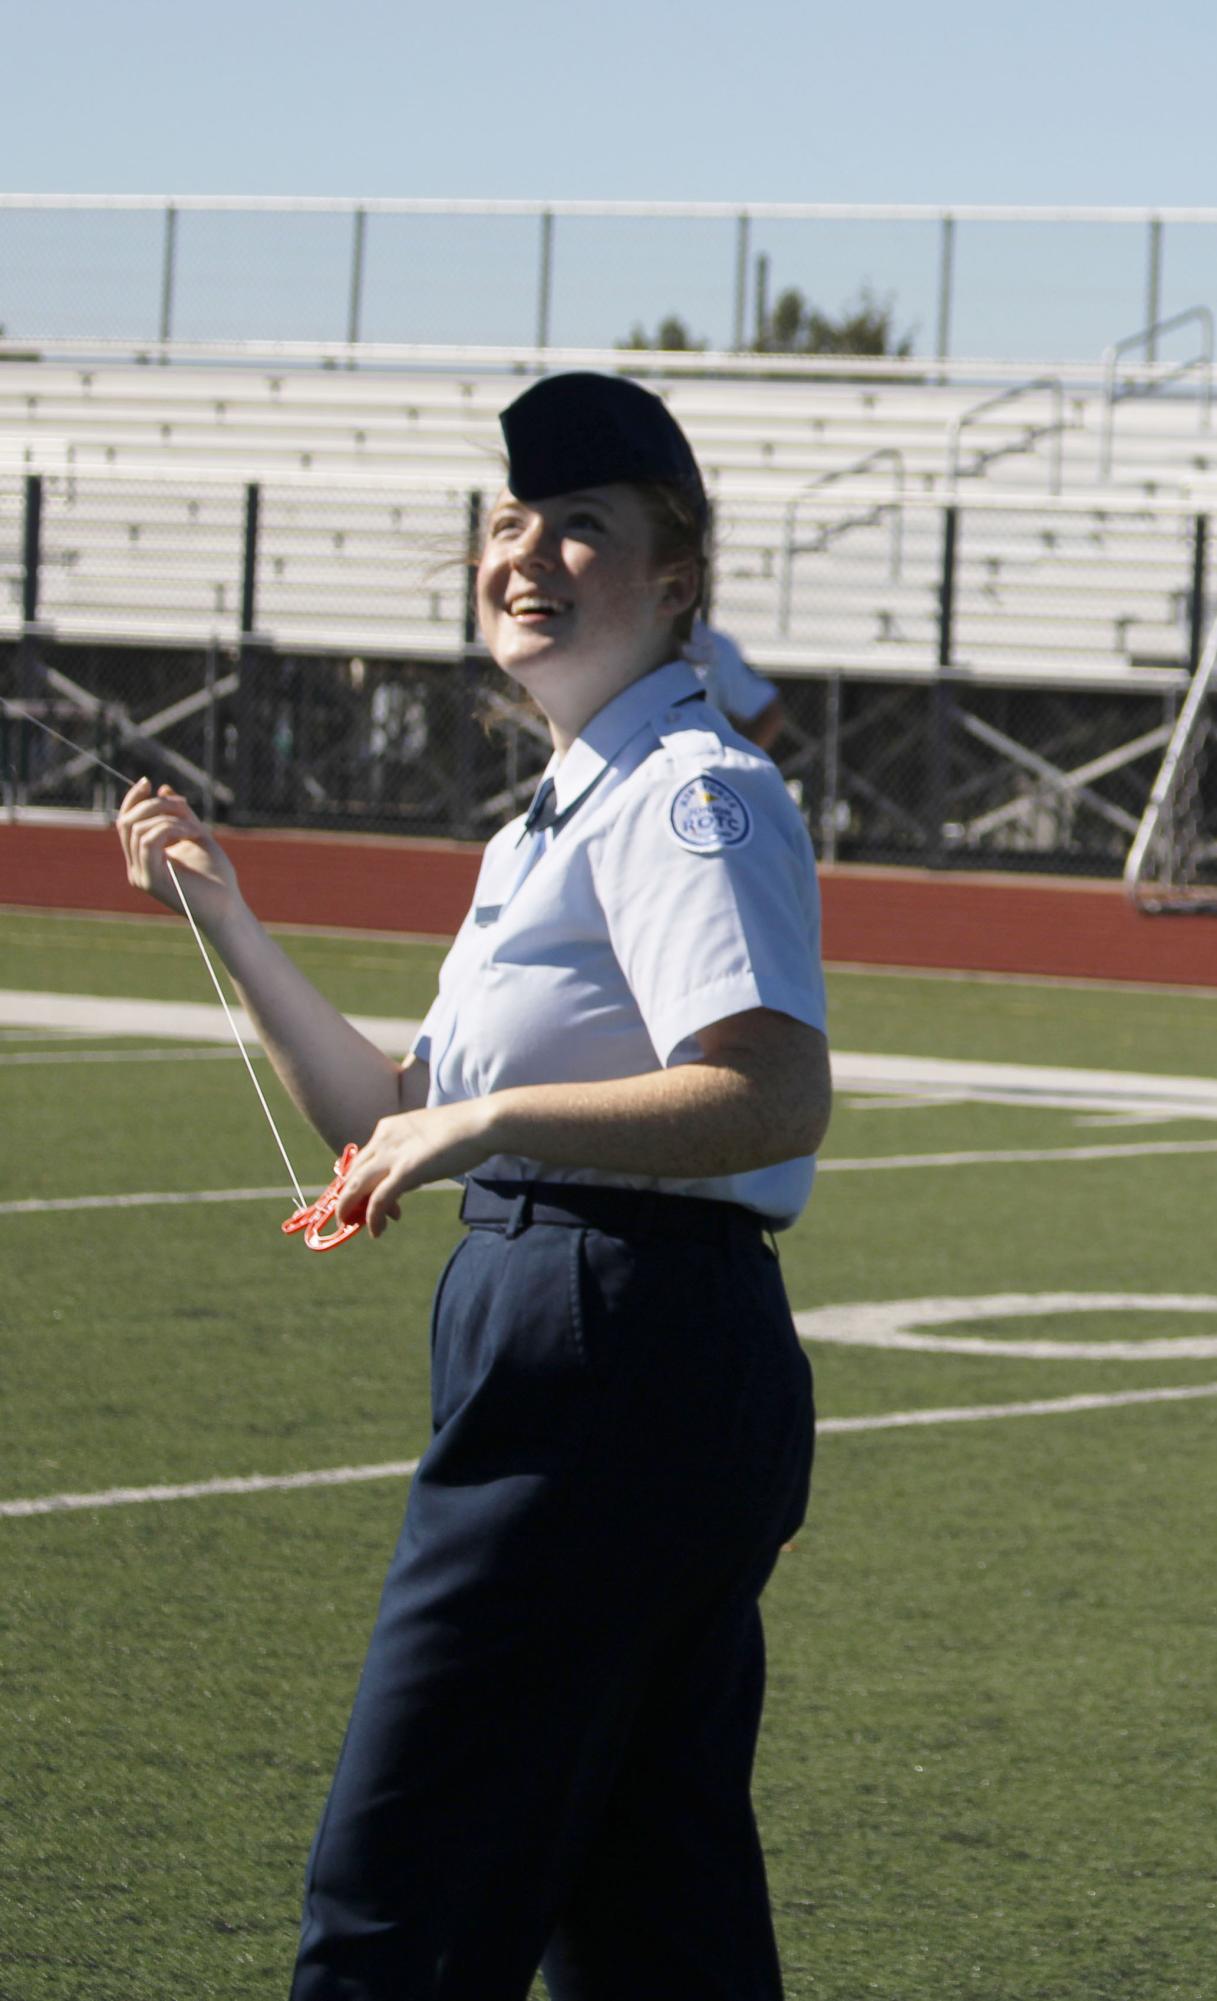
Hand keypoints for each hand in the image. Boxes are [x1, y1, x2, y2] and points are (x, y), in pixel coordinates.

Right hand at [116, 778, 240, 930]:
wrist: (227, 908)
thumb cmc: (217, 877)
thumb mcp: (197, 835)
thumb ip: (180, 814)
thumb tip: (162, 789)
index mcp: (144, 858)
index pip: (126, 823)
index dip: (133, 800)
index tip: (148, 782)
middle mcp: (137, 868)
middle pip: (126, 823)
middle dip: (153, 805)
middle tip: (182, 806)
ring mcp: (141, 875)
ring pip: (137, 829)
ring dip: (168, 817)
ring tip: (193, 827)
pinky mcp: (150, 880)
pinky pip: (148, 840)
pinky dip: (170, 828)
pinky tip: (191, 833)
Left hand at [337, 1100, 494, 1238]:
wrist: (482, 1124)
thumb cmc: (464, 1130)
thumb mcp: (426, 1138)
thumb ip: (410, 1156)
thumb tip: (405, 1179)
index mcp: (388, 1128)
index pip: (361, 1158)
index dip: (357, 1182)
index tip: (363, 1199)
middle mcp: (383, 1139)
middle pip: (352, 1172)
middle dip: (348, 1197)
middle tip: (352, 1217)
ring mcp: (393, 1155)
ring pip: (356, 1186)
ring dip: (349, 1209)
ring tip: (353, 1226)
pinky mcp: (406, 1172)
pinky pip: (379, 1200)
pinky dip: (373, 1218)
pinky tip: (377, 1231)